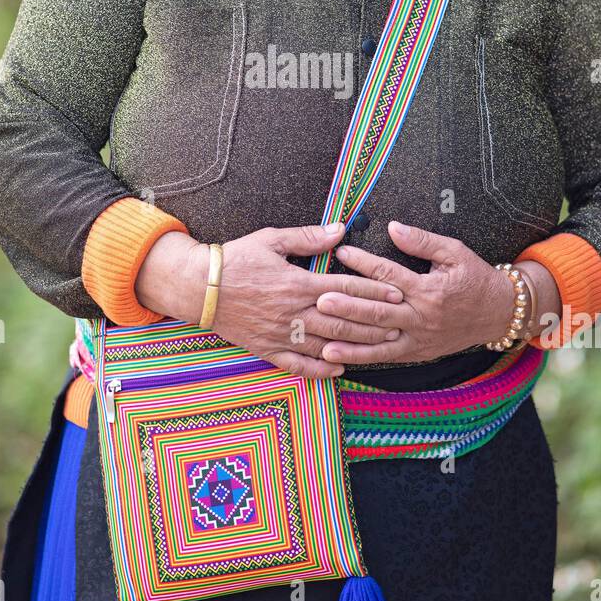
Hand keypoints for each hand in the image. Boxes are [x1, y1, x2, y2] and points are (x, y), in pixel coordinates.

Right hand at [137, 222, 404, 378]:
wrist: (199, 287)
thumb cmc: (236, 259)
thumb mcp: (272, 239)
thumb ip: (309, 238)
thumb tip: (341, 230)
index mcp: (297, 283)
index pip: (345, 289)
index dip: (374, 292)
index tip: (398, 294)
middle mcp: (293, 312)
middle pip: (342, 322)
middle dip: (375, 324)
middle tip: (401, 325)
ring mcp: (280, 334)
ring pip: (325, 346)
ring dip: (356, 349)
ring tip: (381, 350)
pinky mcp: (267, 349)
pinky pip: (297, 365)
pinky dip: (319, 370)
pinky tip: (338, 370)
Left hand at [313, 221, 517, 365]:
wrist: (499, 313)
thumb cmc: (476, 279)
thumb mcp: (455, 252)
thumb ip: (423, 241)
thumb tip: (394, 228)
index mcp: (430, 290)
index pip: (390, 275)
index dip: (364, 263)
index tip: (342, 253)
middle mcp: (422, 317)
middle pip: (379, 313)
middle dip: (349, 307)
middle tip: (321, 300)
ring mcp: (418, 339)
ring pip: (378, 341)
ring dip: (349, 340)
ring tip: (322, 336)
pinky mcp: (417, 353)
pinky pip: (385, 356)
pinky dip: (361, 357)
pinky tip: (337, 356)